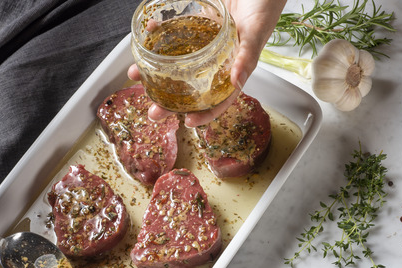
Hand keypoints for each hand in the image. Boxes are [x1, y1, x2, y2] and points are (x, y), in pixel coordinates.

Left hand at [128, 0, 286, 126]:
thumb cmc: (265, 6)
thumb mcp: (257, 32)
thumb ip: (247, 57)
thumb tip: (237, 82)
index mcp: (235, 68)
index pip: (219, 99)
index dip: (205, 114)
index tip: (188, 122)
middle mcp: (217, 60)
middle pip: (192, 87)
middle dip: (171, 102)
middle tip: (154, 111)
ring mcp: (205, 44)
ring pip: (178, 64)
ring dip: (156, 72)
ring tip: (137, 76)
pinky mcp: (196, 23)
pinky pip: (175, 34)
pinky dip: (160, 35)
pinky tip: (147, 35)